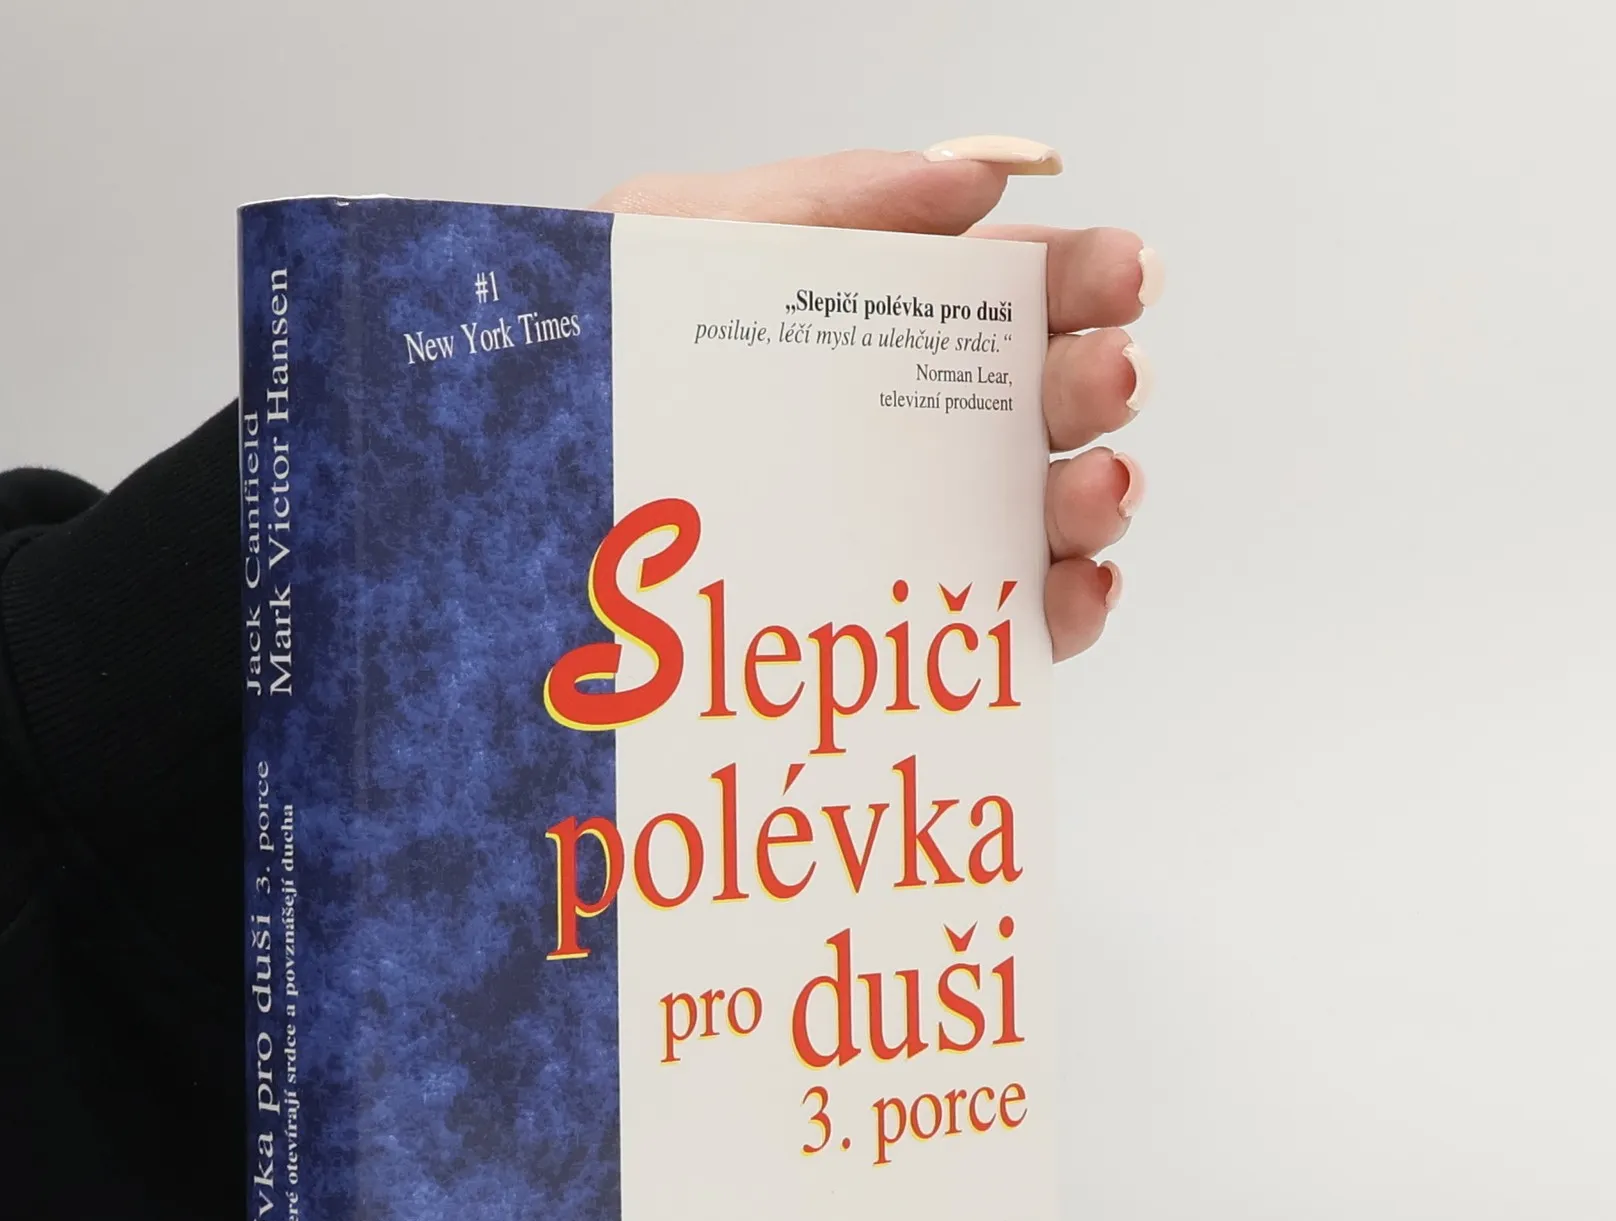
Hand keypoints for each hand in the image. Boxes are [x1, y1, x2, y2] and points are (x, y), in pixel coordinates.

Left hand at [596, 139, 1154, 660]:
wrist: (505, 497)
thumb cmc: (584, 364)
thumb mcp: (684, 240)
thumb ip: (831, 200)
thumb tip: (985, 182)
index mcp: (876, 327)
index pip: (1014, 297)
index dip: (1087, 280)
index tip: (1124, 276)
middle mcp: (908, 433)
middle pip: (1050, 408)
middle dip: (1102, 385)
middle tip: (1108, 379)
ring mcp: (908, 534)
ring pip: (1046, 519)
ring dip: (1099, 502)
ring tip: (1100, 489)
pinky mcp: (898, 628)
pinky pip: (1003, 627)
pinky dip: (1063, 614)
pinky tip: (1074, 590)